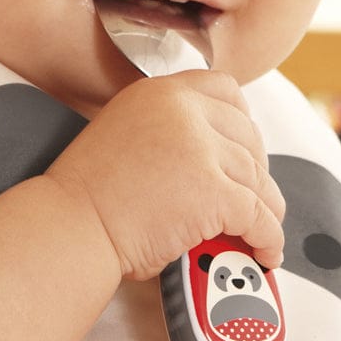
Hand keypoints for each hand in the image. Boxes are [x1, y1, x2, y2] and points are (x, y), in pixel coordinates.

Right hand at [46, 71, 284, 280]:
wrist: (71, 226)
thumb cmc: (88, 196)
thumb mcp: (124, 134)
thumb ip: (165, 131)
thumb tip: (209, 157)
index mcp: (160, 92)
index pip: (225, 89)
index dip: (244, 121)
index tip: (247, 146)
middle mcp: (183, 110)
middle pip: (248, 135)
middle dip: (257, 170)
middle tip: (255, 195)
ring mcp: (200, 148)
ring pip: (257, 178)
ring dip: (267, 208)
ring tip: (263, 230)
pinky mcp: (212, 191)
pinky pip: (259, 215)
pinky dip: (268, 238)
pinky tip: (265, 251)